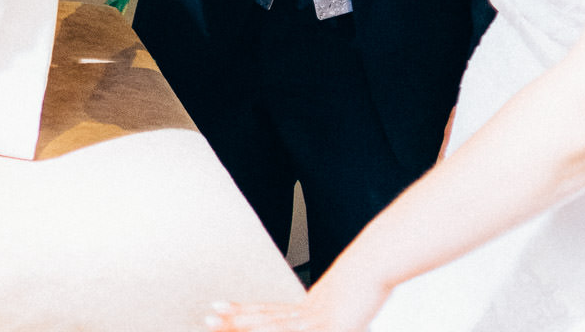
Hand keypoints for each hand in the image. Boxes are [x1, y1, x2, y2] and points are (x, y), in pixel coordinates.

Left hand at [207, 267, 389, 331]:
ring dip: (245, 325)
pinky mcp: (329, 325)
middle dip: (234, 318)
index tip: (218, 307)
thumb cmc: (368, 277)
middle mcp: (306, 309)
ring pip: (273, 324)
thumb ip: (331, 312)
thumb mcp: (347, 299)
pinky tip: (255, 331)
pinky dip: (274, 331)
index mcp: (309, 304)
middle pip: (263, 316)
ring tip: (218, 323)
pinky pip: (296, 331)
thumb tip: (325, 313)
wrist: (378, 260)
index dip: (242, 309)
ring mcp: (316, 318)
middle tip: (206, 316)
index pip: (268, 309)